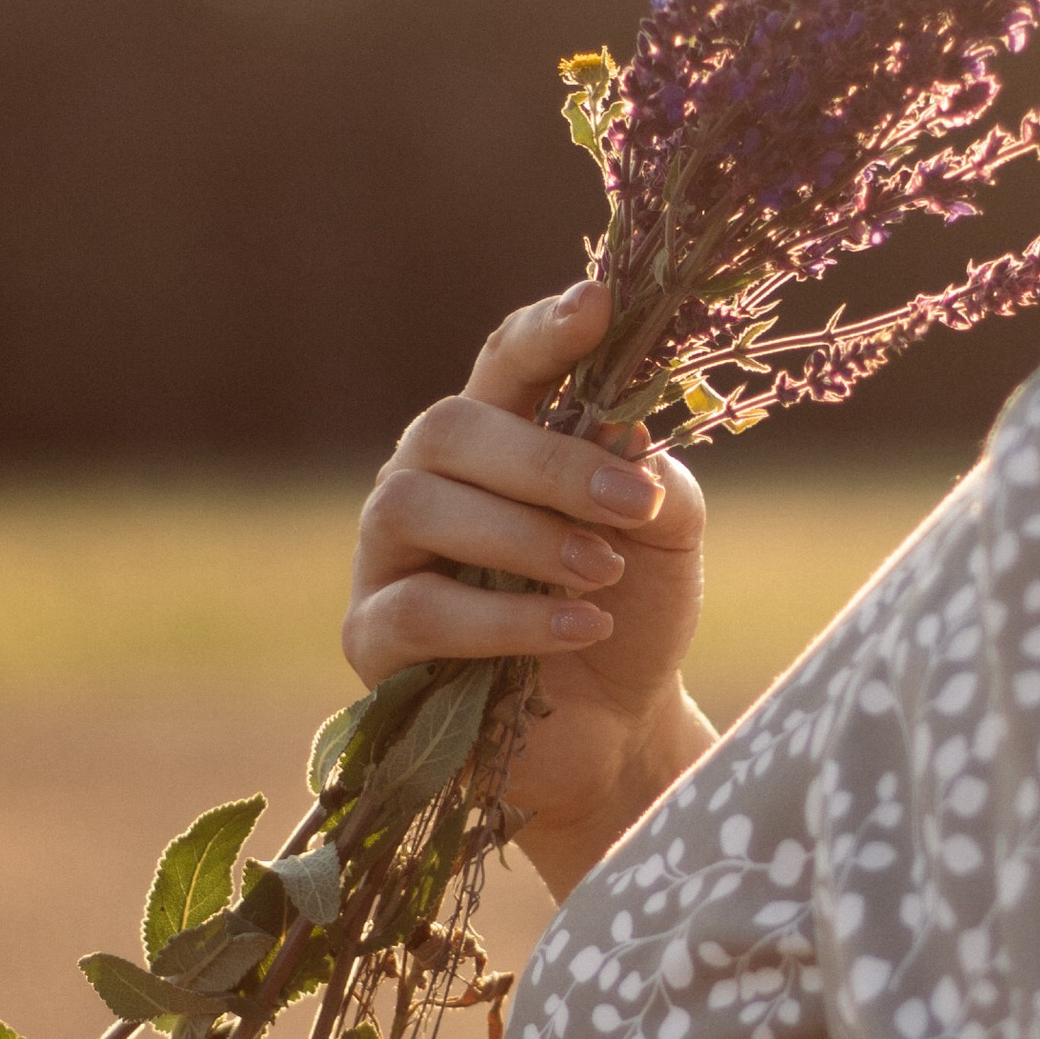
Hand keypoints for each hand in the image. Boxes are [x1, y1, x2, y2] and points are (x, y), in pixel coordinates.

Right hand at [342, 279, 713, 877]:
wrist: (617, 734)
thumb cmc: (632, 612)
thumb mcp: (666, 534)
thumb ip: (650, 474)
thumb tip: (624, 431)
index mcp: (497, 439)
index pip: (506, 362)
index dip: (545, 331)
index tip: (599, 304)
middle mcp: (427, 480)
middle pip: (452, 426)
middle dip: (548, 462)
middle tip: (636, 504)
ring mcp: (388, 557)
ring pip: (419, 505)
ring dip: (524, 536)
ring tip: (604, 574)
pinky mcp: (372, 640)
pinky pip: (417, 609)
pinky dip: (503, 616)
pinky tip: (578, 628)